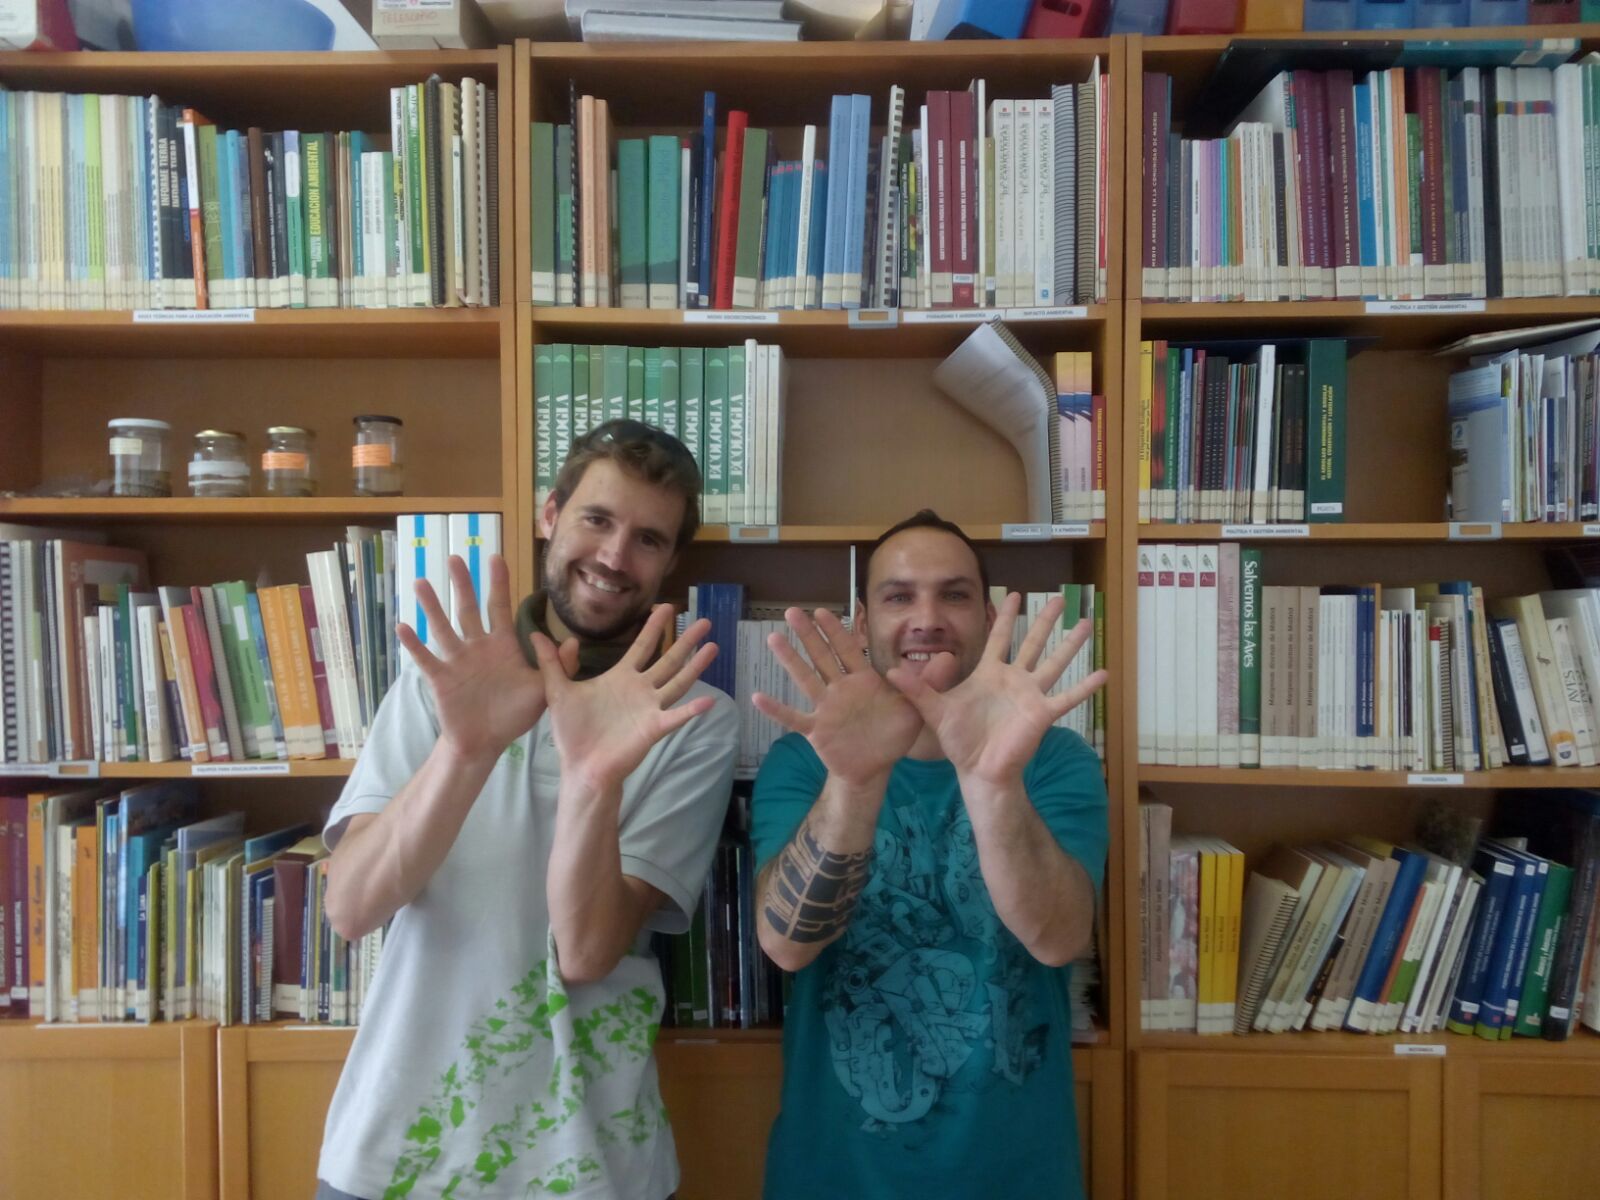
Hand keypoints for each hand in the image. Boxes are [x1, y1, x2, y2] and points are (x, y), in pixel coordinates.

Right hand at [399, 554, 555, 763]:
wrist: (486, 742)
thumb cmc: (513, 714)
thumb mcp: (543, 690)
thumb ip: (557, 666)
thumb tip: (573, 641)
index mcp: (502, 645)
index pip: (499, 607)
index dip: (498, 583)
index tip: (495, 557)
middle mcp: (477, 647)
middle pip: (468, 609)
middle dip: (462, 584)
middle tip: (455, 557)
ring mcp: (457, 661)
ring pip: (443, 627)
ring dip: (432, 606)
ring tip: (421, 583)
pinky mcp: (441, 678)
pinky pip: (426, 658)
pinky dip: (414, 644)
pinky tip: (403, 626)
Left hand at [530, 604, 718, 792]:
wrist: (580, 767)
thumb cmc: (572, 732)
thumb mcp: (558, 691)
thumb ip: (552, 663)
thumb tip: (536, 634)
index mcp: (620, 678)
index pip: (641, 646)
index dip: (654, 627)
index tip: (667, 607)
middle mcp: (640, 690)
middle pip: (668, 659)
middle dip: (685, 641)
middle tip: (704, 621)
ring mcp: (649, 708)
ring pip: (678, 682)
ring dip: (695, 666)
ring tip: (713, 647)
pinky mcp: (653, 728)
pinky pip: (675, 717)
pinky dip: (691, 710)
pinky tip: (708, 701)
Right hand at [752, 606, 954, 786]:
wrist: (876, 767)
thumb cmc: (893, 734)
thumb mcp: (916, 708)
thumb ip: (929, 683)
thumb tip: (950, 657)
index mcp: (864, 680)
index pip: (849, 649)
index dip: (837, 630)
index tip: (823, 610)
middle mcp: (841, 689)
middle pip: (822, 657)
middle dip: (808, 635)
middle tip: (792, 611)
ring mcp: (826, 709)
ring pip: (805, 680)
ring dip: (790, 660)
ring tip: (773, 639)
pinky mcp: (817, 730)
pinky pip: (794, 718)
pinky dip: (777, 709)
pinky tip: (757, 696)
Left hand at [886, 593, 1105, 787]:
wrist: (977, 771)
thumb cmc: (959, 742)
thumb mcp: (934, 710)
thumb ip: (916, 689)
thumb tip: (888, 671)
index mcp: (989, 674)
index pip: (999, 638)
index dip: (1005, 617)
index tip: (1012, 594)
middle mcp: (1013, 680)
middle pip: (1032, 642)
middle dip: (1045, 620)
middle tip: (1060, 598)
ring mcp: (1030, 695)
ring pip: (1054, 662)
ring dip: (1071, 644)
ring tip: (1087, 622)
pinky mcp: (1042, 714)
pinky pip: (1067, 697)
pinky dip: (1086, 687)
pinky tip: (1104, 673)